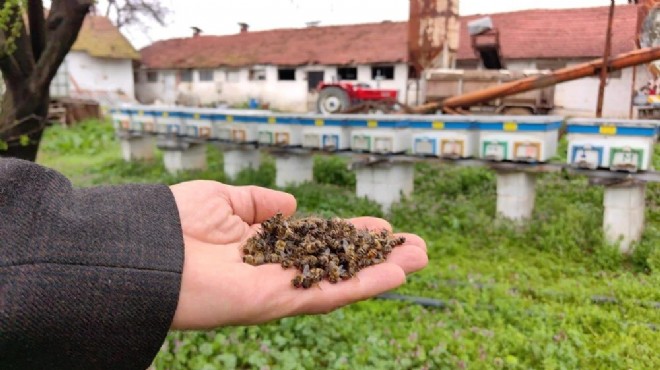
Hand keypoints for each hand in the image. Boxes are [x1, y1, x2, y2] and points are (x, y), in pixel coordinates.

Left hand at [169, 180, 427, 329]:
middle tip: (415, 245)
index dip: (349, 233)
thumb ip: (258, 201)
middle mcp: (276, 270)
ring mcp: (279, 289)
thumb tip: (291, 204)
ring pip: (342, 281)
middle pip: (336, 263)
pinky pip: (328, 294)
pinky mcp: (277, 302)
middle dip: (376, 255)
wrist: (146, 251)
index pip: (316, 240)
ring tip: (420, 257)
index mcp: (263, 247)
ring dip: (382, 271)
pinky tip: (396, 274)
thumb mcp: (222, 198)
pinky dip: (363, 285)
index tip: (380, 224)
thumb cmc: (174, 223)